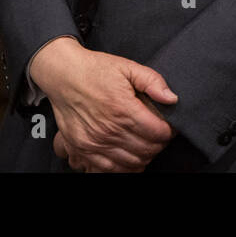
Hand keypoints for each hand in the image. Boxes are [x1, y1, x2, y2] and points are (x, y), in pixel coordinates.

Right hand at [31, 36, 177, 172]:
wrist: (63, 75)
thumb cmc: (96, 70)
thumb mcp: (128, 67)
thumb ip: (153, 81)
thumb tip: (171, 99)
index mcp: (123, 109)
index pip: (158, 133)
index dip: (169, 131)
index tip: (170, 127)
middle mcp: (108, 130)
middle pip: (147, 150)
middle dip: (159, 144)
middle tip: (160, 135)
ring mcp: (94, 142)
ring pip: (131, 162)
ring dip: (144, 156)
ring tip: (147, 144)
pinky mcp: (82, 149)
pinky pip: (109, 169)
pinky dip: (124, 166)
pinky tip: (130, 156)